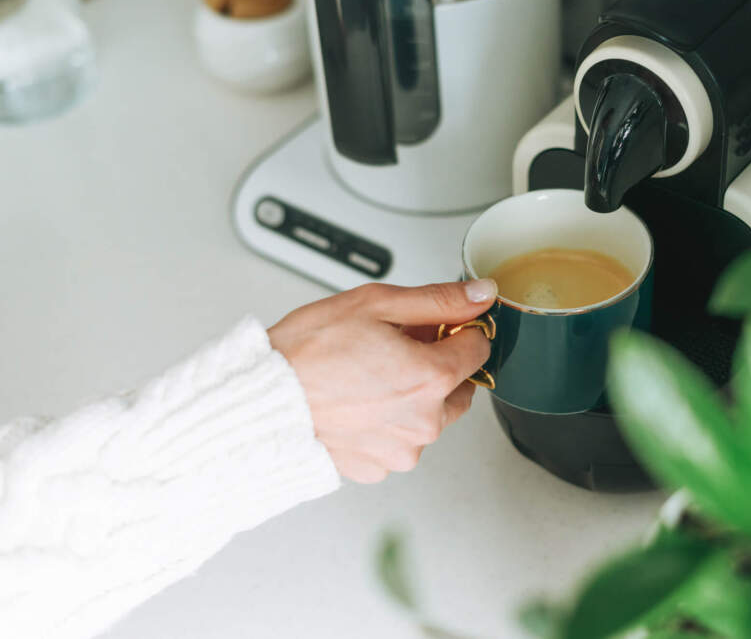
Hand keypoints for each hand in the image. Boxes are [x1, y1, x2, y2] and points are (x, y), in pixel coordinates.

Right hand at [267, 279, 496, 483]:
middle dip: (438, 365)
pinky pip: (397, 440)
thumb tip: (480, 294)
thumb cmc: (307, 352)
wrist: (259, 400)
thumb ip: (438, 300)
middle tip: (395, 348)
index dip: (458, 330)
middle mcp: (425, 422)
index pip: (479, 348)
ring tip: (369, 377)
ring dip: (414, 397)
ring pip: (429, 417)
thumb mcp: (375, 304)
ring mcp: (402, 450)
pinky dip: (386, 423)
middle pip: (459, 386)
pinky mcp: (378, 467)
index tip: (435, 326)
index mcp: (432, 378)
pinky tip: (357, 404)